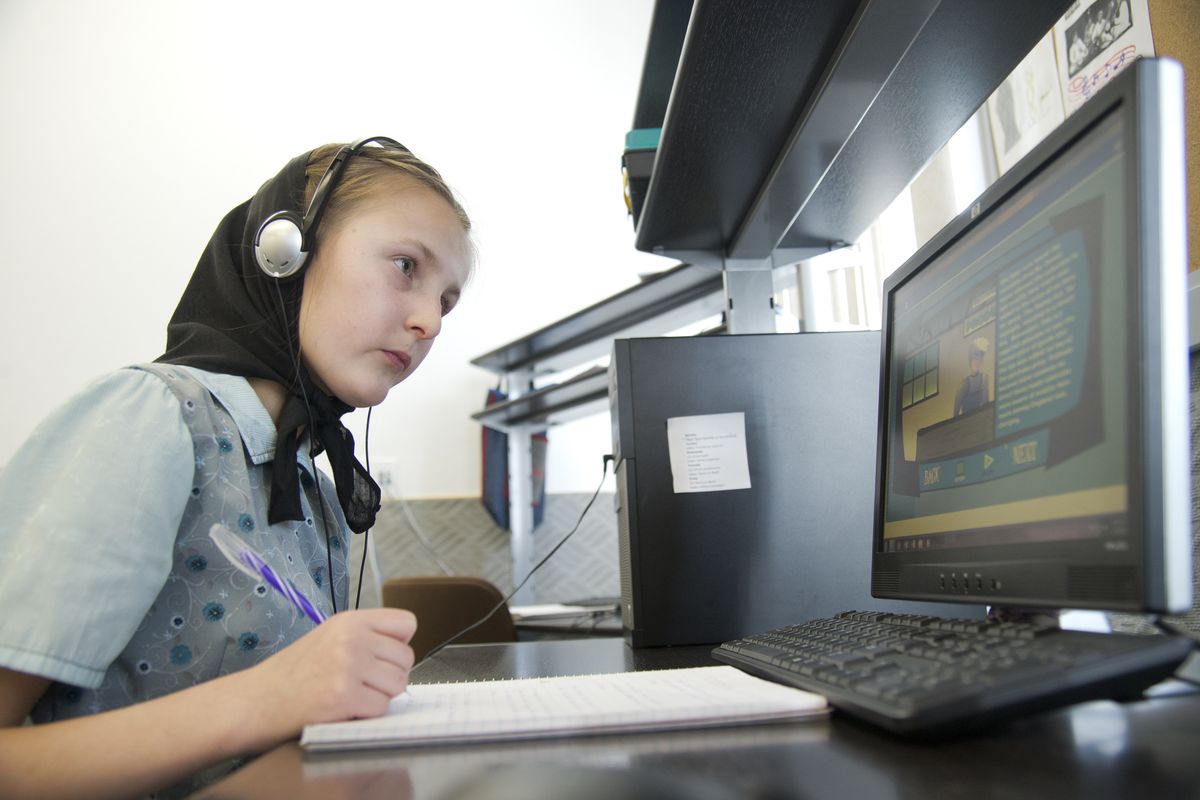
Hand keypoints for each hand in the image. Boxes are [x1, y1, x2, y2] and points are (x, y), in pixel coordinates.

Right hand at [238, 608, 416, 741]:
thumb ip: (365, 636)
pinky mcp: (344, 696)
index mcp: (350, 620)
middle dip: (389, 675)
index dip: (398, 644)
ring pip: (398, 684)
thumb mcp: (329, 637)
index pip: (406, 623)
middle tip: (361, 682)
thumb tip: (404, 648)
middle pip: (406, 658)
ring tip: (352, 694)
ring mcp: (348, 666)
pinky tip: (343, 709)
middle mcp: (352, 638)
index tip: (381, 657)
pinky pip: (382, 707)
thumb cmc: (292, 674)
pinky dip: (367, 714)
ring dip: (380, 696)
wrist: (255, 701)